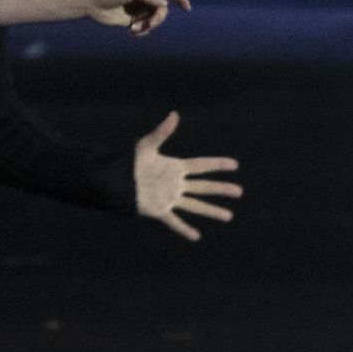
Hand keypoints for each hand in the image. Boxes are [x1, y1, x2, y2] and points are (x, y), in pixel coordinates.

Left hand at [89, 0, 189, 35]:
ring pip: (155, 22)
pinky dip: (141, 32)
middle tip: (148, 25)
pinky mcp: (135, 22)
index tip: (187, 8)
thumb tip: (165, 5)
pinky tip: (131, 31)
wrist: (94, 4)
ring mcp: (142, 11)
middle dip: (157, 20)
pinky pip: (146, 29)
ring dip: (147, 27)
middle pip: (163, 12)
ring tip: (133, 29)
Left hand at [133, 111, 240, 241]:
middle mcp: (176, 184)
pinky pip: (174, 221)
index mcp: (175, 167)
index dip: (217, 164)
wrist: (113, 181)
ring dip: (212, 210)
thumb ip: (162, 132)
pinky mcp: (160, 210)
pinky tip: (196, 237)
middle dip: (221, 189)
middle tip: (239, 191)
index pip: (201, 165)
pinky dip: (184, 229)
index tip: (234, 165)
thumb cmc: (129, 162)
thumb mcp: (146, 146)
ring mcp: (170, 198)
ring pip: (196, 205)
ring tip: (229, 216)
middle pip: (204, 186)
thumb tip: (174, 114)